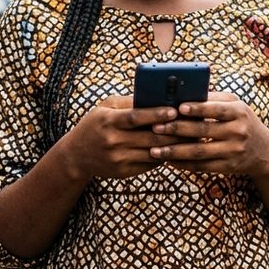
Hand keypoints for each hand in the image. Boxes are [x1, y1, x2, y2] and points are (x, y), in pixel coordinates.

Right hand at [60, 96, 189, 180]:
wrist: (76, 156)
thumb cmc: (95, 125)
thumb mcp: (105, 109)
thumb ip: (128, 103)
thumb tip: (156, 96)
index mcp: (108, 121)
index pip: (135, 117)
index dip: (155, 114)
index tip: (174, 111)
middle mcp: (113, 141)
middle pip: (149, 137)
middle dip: (172, 130)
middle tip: (192, 124)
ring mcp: (118, 159)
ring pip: (153, 152)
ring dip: (173, 145)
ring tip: (190, 137)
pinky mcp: (124, 172)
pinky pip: (150, 164)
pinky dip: (164, 156)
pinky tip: (175, 149)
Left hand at [148, 92, 268, 175]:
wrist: (264, 151)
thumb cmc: (243, 121)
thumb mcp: (236, 106)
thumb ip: (214, 99)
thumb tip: (185, 92)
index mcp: (239, 112)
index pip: (216, 109)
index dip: (198, 109)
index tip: (178, 107)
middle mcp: (238, 132)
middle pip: (203, 131)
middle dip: (177, 129)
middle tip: (155, 127)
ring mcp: (233, 151)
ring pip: (199, 152)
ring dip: (175, 151)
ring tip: (155, 150)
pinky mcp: (228, 167)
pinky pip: (202, 166)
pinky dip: (183, 164)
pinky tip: (168, 161)